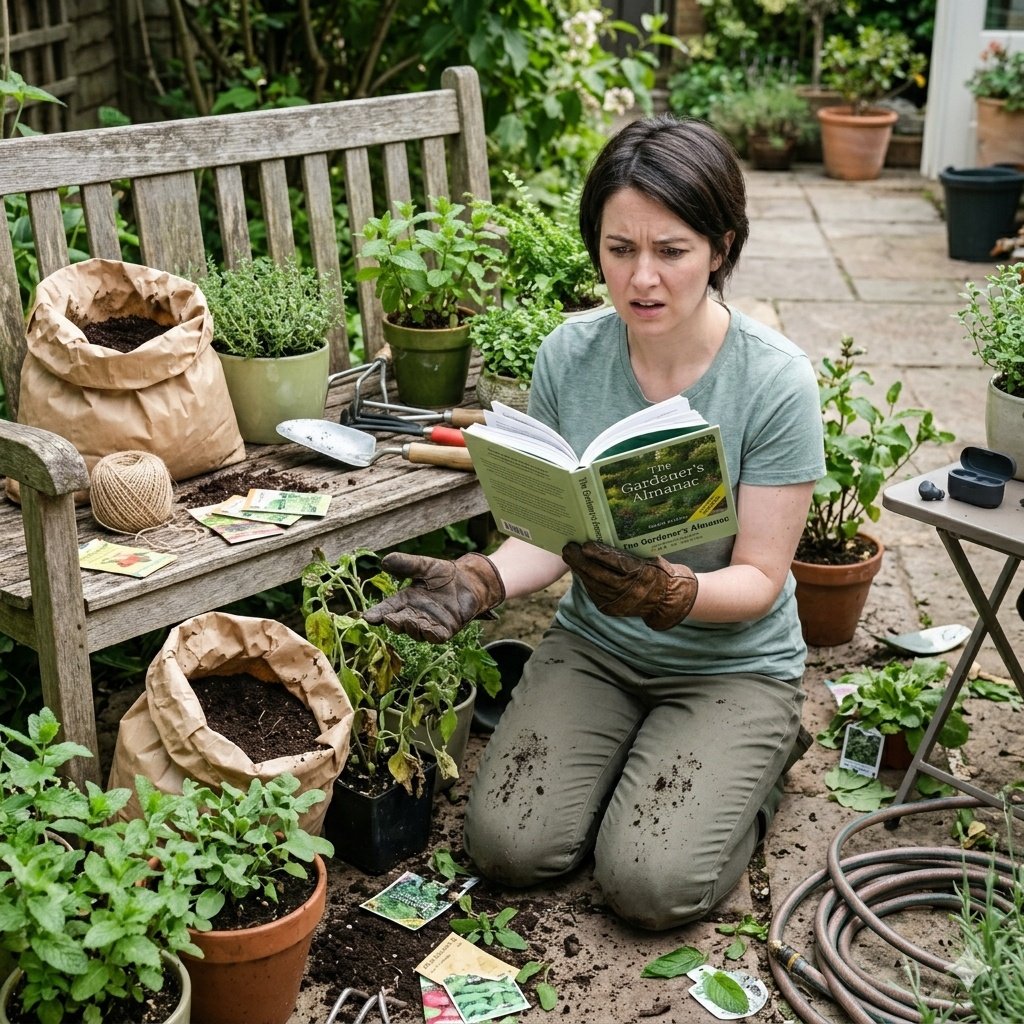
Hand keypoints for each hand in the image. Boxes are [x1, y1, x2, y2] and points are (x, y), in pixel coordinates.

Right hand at [362, 552, 505, 642]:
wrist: (469, 580)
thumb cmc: (443, 574)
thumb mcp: (423, 566)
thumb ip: (406, 565)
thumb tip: (384, 560)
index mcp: (406, 600)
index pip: (388, 609)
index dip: (377, 614)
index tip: (367, 617)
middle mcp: (415, 614)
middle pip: (400, 623)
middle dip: (395, 623)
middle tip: (390, 619)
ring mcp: (430, 624)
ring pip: (417, 631)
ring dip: (412, 628)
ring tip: (409, 621)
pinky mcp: (447, 630)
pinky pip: (437, 636)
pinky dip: (432, 635)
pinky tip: (428, 630)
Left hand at [562, 540, 697, 630]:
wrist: (665, 600)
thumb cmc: (656, 572)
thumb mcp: (649, 558)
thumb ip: (629, 551)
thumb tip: (605, 535)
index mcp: (643, 574)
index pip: (618, 563)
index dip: (600, 554)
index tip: (585, 545)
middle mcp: (630, 591)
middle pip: (600, 575)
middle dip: (582, 561)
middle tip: (568, 548)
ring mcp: (619, 602)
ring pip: (594, 584)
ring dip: (580, 570)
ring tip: (570, 556)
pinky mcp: (611, 609)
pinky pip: (594, 592)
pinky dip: (586, 580)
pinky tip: (579, 569)